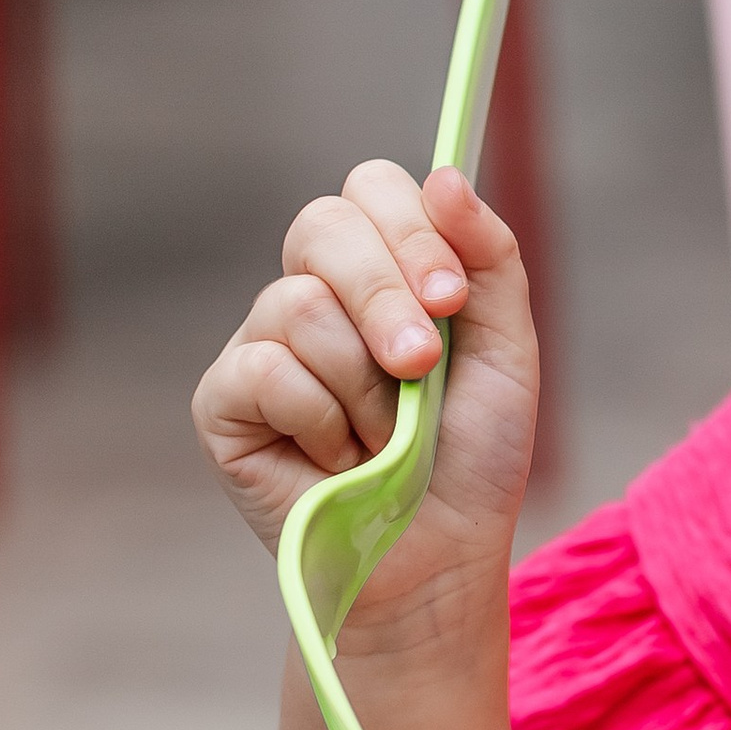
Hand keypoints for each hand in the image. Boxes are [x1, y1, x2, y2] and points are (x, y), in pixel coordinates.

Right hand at [192, 160, 536, 630]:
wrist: (440, 556)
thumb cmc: (471, 455)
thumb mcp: (507, 348)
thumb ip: (488, 257)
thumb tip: (446, 174)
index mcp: (381, 268)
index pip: (371, 188)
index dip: (411, 229)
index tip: (452, 297)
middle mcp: (313, 292)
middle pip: (323, 224)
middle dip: (388, 295)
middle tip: (423, 364)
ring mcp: (262, 344)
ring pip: (299, 303)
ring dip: (366, 384)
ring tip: (385, 438)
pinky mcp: (223, 402)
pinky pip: (265, 370)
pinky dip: (322, 422)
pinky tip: (337, 460)